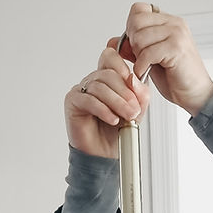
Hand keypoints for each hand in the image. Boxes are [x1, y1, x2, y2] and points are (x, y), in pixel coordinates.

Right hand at [65, 44, 151, 158]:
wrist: (104, 154)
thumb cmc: (117, 132)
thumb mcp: (136, 111)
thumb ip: (140, 94)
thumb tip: (133, 78)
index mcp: (107, 78)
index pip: (111, 57)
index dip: (123, 68)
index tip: (134, 85)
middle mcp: (93, 81)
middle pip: (108, 74)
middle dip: (125, 93)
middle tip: (134, 110)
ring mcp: (81, 89)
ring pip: (100, 86)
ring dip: (116, 103)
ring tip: (126, 118)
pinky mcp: (73, 101)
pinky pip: (89, 99)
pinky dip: (103, 110)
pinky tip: (112, 120)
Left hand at [117, 2, 212, 116]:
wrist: (196, 96)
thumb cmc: (176, 79)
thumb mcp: (149, 60)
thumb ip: (133, 48)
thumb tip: (111, 41)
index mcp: (168, 21)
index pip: (138, 10)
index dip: (131, 28)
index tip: (136, 47)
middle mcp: (174, 23)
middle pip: (136, 21)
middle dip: (132, 43)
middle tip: (141, 58)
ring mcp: (176, 33)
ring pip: (140, 37)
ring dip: (137, 57)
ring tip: (145, 67)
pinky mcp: (176, 48)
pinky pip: (147, 53)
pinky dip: (142, 66)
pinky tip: (146, 72)